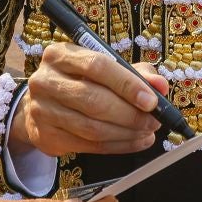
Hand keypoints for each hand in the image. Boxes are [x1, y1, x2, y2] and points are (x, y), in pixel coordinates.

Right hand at [13, 42, 168, 156]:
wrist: (43, 105)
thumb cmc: (81, 81)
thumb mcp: (105, 68)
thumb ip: (135, 73)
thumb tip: (159, 85)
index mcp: (60, 54)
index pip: (97, 66)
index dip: (128, 84)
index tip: (151, 101)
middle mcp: (45, 80)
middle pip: (94, 100)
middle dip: (130, 114)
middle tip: (154, 121)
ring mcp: (41, 110)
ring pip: (92, 128)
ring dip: (126, 133)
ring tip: (147, 132)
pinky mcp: (45, 136)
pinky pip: (89, 146)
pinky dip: (117, 146)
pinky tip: (133, 142)